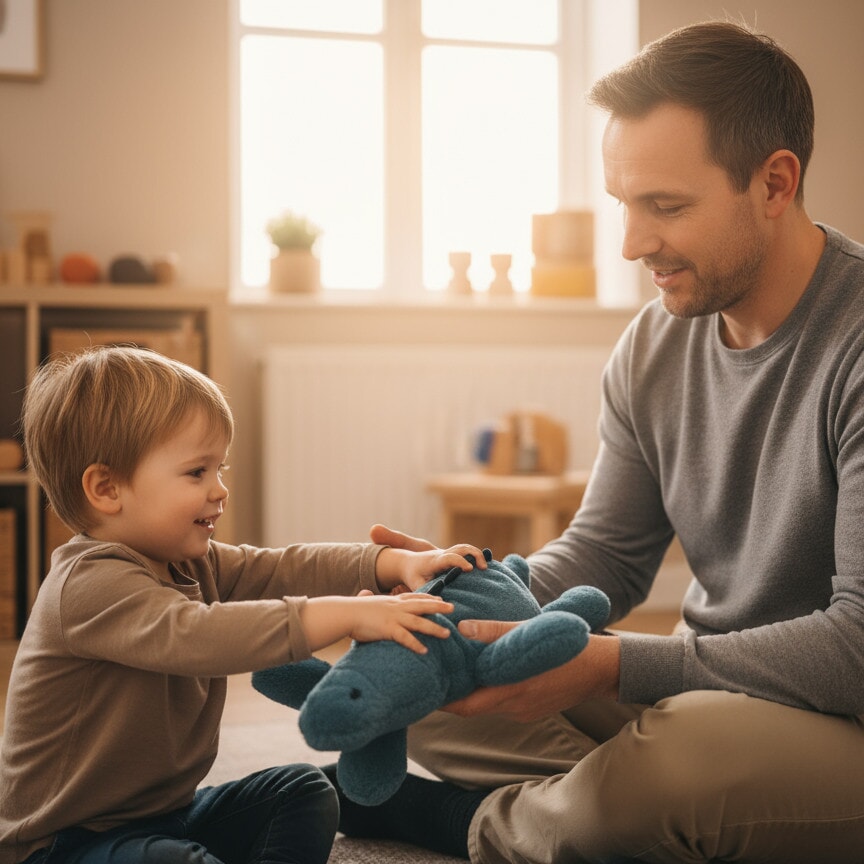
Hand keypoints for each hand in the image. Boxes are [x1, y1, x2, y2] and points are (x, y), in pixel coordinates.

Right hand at [301, 593, 454, 654]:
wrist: (344, 613)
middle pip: (422, 605)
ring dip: (434, 628)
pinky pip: (405, 638)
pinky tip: (425, 651)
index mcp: (392, 600)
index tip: (441, 598)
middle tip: (453, 608)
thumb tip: (365, 594)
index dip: (429, 597)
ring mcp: (393, 618)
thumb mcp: (366, 602)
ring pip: (419, 622)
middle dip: (439, 607)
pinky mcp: (388, 629)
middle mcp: (396, 607)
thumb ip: (370, 599)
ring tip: (447, 634)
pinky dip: (415, 644)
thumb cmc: (353, 610)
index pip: (414, 597)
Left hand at [371, 524, 485, 592]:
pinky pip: (465, 552)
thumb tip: (440, 603)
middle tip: (484, 568)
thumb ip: (427, 593)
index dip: (460, 562)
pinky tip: (482, 567)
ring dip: (477, 554)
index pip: (449, 557)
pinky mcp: (451, 555)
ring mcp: (448, 553)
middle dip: (475, 555)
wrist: (407, 563)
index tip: (470, 569)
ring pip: (464, 547)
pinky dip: (475, 556)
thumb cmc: (412, 576)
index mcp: (435, 561)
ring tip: (485, 568)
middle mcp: (442, 554)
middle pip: (461, 547)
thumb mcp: (416, 585)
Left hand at [443, 620, 620, 721]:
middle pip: (474, 707)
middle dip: (453, 696)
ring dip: (473, 691)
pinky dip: (491, 690)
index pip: (465, 706)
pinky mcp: (533, 708)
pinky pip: (505, 701)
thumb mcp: (529, 633)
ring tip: (454, 673)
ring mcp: (525, 710)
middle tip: (432, 680)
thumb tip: (462, 626)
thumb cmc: (566, 647)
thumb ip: (494, 632)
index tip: (423, 691)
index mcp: (511, 691)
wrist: (603, 668)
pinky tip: (488, 673)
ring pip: (489, 703)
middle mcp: (515, 707)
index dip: (442, 701)